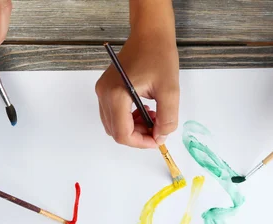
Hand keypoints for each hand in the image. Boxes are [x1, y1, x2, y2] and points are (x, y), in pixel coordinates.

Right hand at [95, 32, 178, 148]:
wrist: (149, 33)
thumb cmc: (159, 55)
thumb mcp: (170, 90)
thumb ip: (167, 119)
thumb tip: (161, 137)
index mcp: (116, 94)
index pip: (122, 133)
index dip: (141, 142)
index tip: (158, 139)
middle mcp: (104, 94)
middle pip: (116, 131)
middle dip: (138, 135)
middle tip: (158, 126)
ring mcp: (102, 92)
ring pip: (114, 125)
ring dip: (134, 128)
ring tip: (153, 115)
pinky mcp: (105, 89)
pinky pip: (113, 114)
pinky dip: (128, 118)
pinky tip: (144, 109)